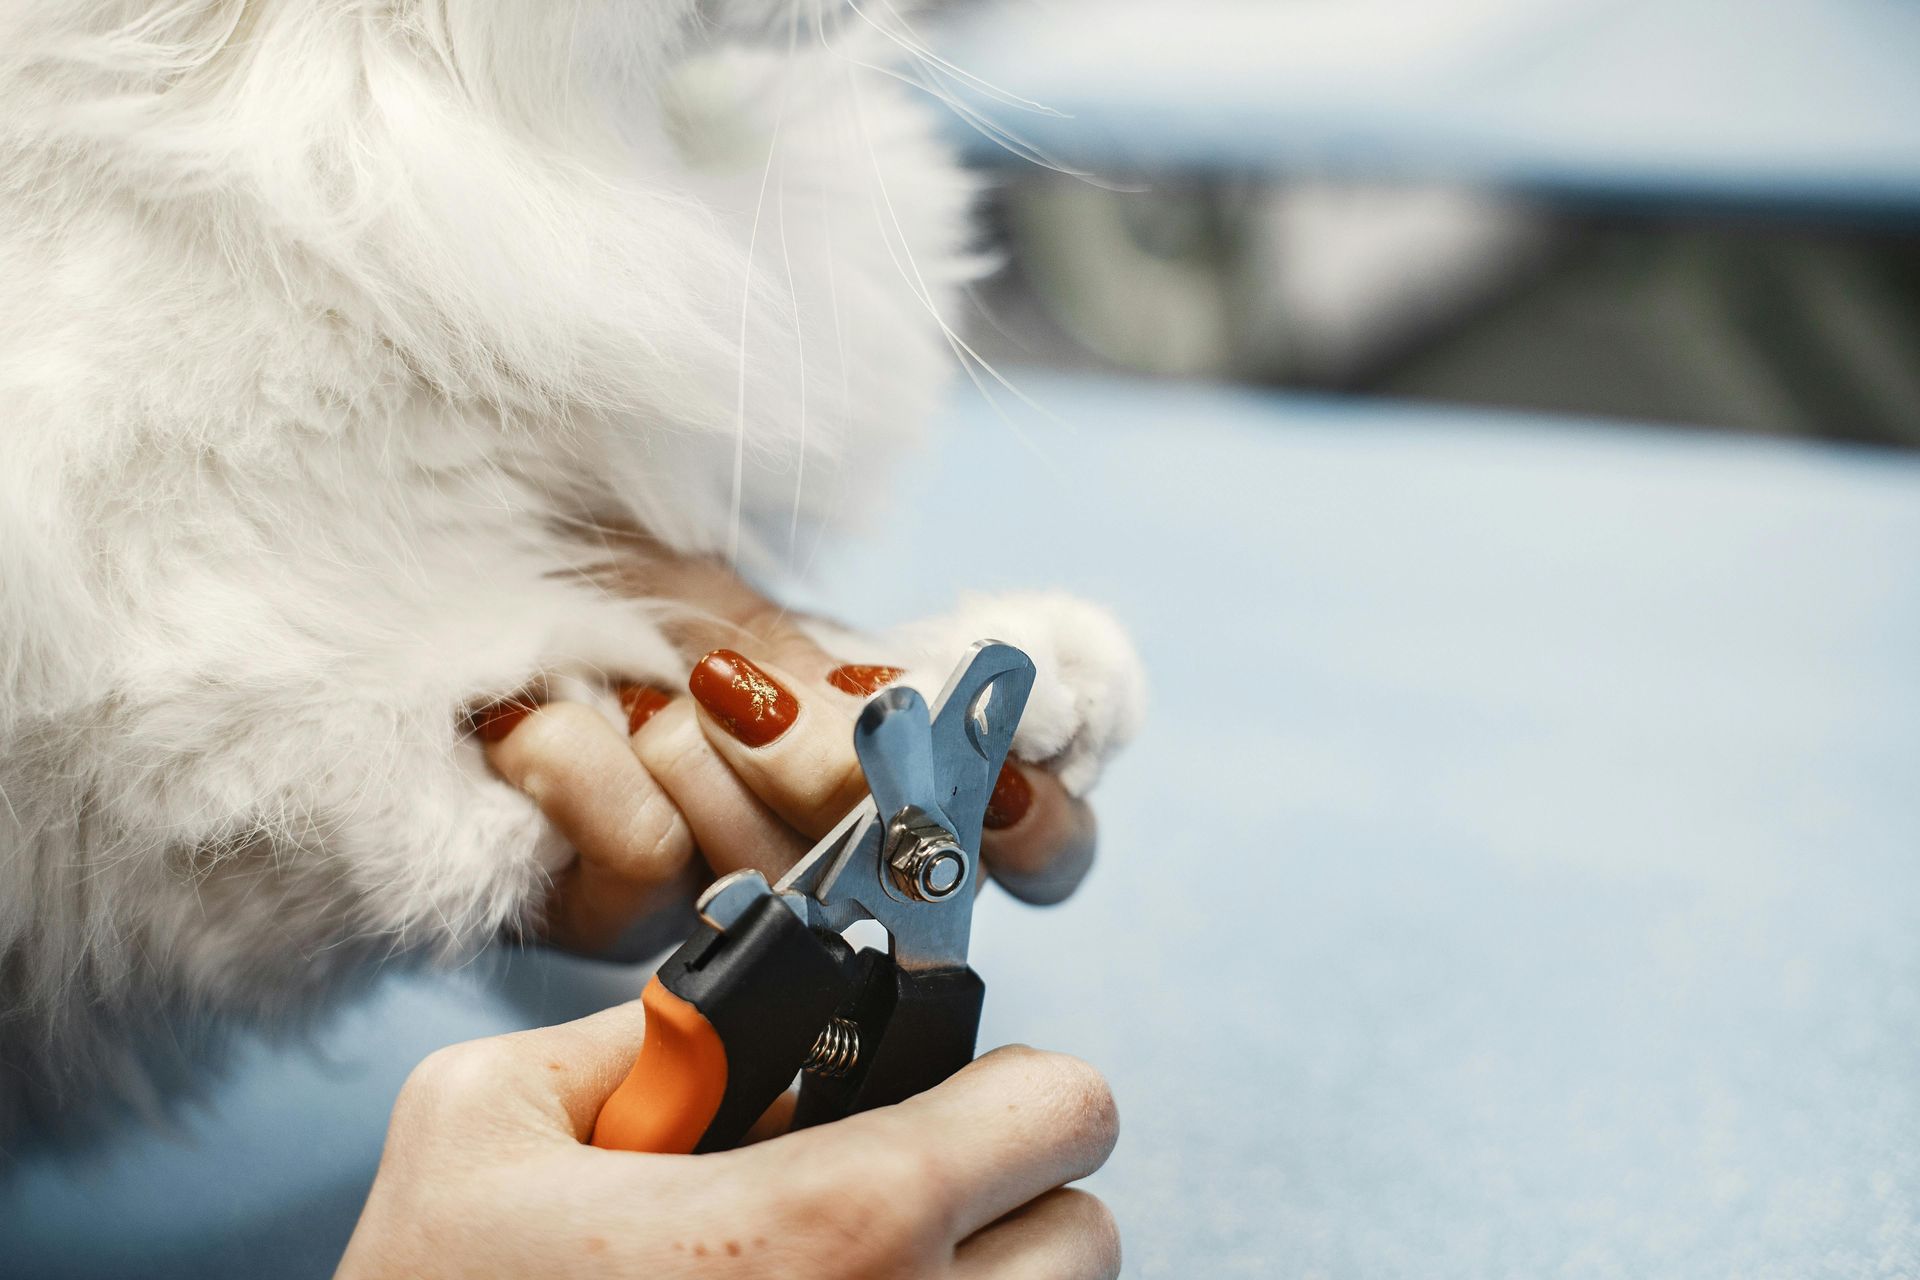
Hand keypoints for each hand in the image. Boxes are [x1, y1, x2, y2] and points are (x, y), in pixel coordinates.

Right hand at [335, 1004, 1121, 1278]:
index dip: (1008, 1087)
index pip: (1061, 1111)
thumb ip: (630, 1031)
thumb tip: (728, 1014)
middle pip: (1085, 1231)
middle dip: (1003, 1195)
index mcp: (834, 1227)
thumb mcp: (479, 1123)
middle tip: (893, 1197)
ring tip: (848, 1275)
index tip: (949, 1100)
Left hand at [474, 553, 1099, 953]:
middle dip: (813, 757)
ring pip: (770, 864)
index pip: (1034, 840)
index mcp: (891, 768)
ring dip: (688, 746)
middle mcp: (823, 852)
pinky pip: (641, 862)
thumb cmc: (615, 577)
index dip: (1035, 824)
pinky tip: (537, 724)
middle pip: (893, 858)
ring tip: (628, 695)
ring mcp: (721, 896)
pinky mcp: (607, 919)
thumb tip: (943, 758)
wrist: (457, 576)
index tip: (997, 783)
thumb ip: (856, 699)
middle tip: (727, 688)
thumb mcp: (756, 618)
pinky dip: (585, 761)